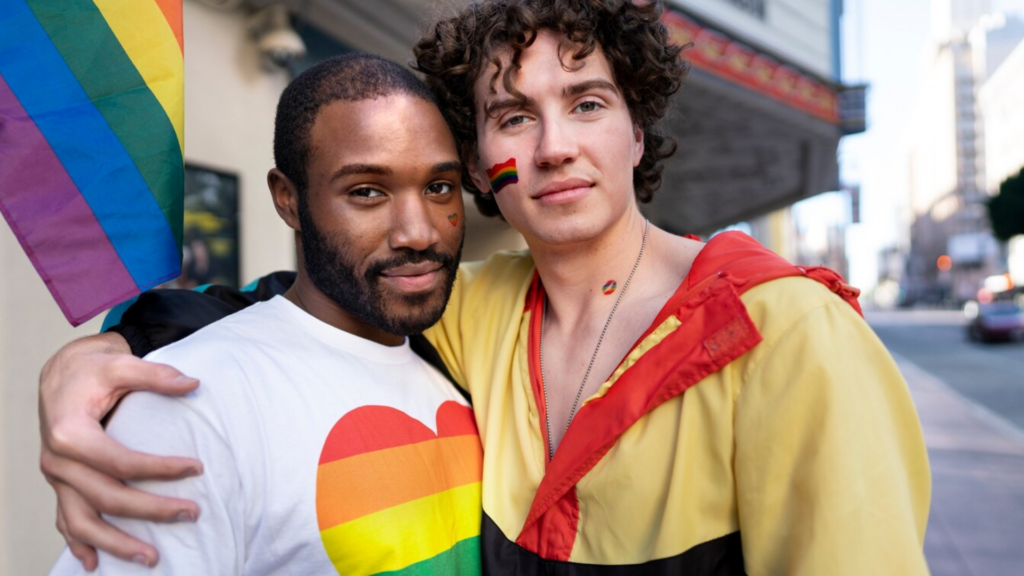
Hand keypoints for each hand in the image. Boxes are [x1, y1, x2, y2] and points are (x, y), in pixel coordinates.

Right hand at [39, 333, 202, 568]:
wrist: (62, 373)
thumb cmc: (91, 370)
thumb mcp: (120, 363)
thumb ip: (156, 374)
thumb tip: (192, 384)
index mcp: (70, 433)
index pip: (121, 462)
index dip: (160, 468)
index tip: (196, 467)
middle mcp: (58, 461)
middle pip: (107, 498)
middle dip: (151, 511)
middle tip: (191, 513)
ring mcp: (57, 477)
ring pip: (82, 522)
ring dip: (116, 544)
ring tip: (152, 558)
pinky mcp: (60, 484)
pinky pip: (65, 521)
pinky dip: (80, 543)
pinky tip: (96, 563)